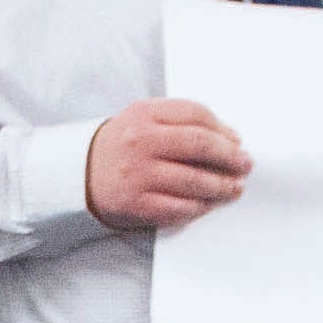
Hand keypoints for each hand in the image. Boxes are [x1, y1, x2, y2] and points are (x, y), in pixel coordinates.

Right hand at [85, 99, 249, 229]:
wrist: (77, 175)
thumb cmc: (119, 147)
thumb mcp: (142, 120)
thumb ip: (179, 122)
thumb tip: (228, 138)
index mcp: (145, 115)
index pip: (196, 115)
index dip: (223, 129)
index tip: (236, 141)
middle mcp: (142, 142)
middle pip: (200, 145)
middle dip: (230, 157)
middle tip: (245, 165)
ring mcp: (138, 174)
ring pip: (194, 180)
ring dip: (221, 186)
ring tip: (234, 188)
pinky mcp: (136, 204)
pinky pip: (178, 207)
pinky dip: (198, 207)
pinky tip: (208, 204)